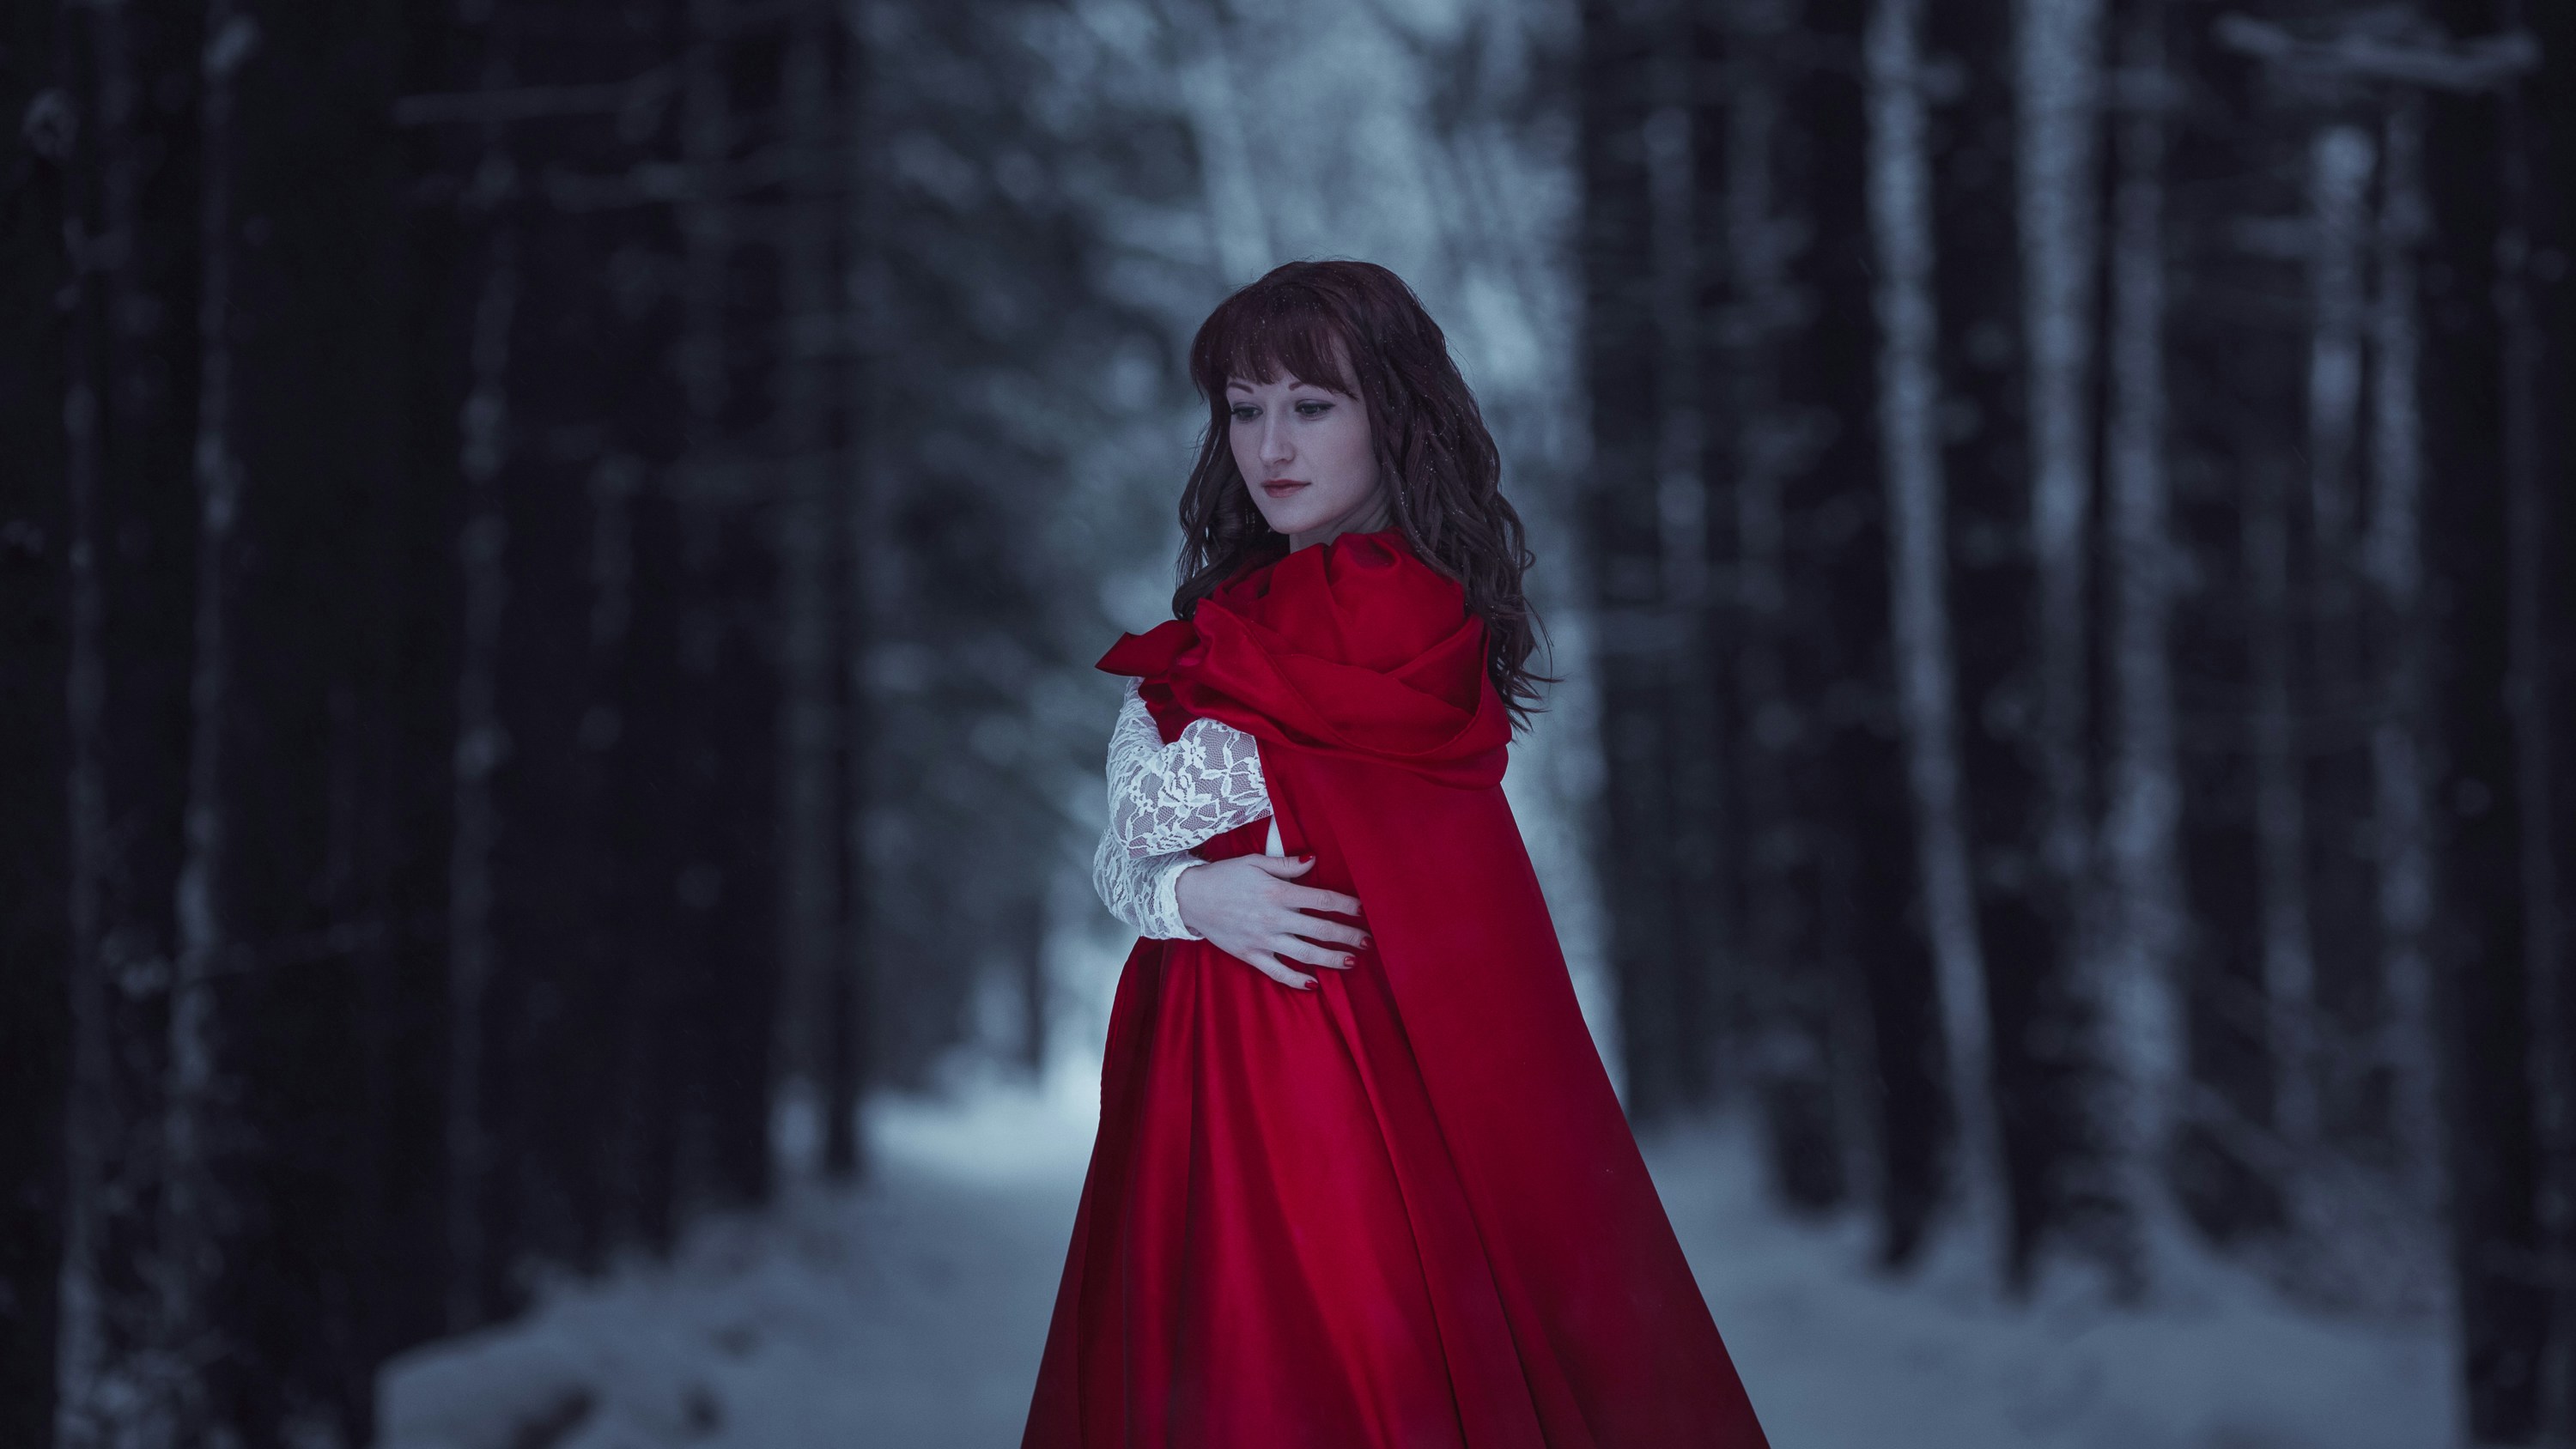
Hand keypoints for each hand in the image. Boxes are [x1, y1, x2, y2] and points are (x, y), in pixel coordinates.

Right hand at [1173, 854, 1366, 990]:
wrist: (1190, 897)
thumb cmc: (1224, 876)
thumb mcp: (1255, 861)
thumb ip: (1286, 864)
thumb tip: (1314, 861)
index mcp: (1278, 893)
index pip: (1321, 899)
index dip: (1346, 905)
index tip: (1363, 909)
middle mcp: (1274, 919)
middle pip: (1320, 929)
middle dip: (1348, 935)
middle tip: (1368, 941)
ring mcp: (1263, 940)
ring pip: (1305, 953)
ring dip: (1331, 958)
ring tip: (1352, 961)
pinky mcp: (1250, 955)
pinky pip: (1277, 972)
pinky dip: (1296, 979)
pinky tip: (1313, 983)